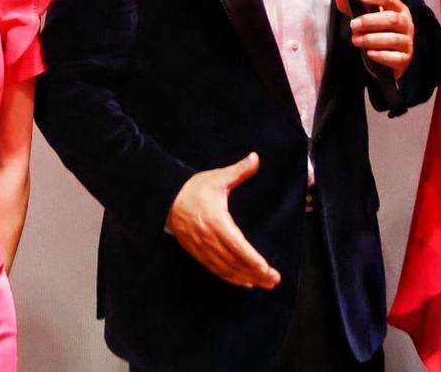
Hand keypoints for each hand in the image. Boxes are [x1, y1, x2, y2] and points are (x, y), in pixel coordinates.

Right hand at [166, 153, 279, 289]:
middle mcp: (209, 239)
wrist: (166, 199)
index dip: (252, 259)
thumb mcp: (217, 177)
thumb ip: (238, 171)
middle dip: (255, 273)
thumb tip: (256, 157)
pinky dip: (231, 278)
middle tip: (274, 281)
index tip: (267, 269)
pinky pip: (216, 270)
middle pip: (234, 262)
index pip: (237, 245)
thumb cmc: (194, 188)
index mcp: (216, 221)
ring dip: (246, 278)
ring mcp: (202, 248)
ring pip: (226, 269)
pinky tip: (245, 283)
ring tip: (265, 284)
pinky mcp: (197, 253)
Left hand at [338, 0, 414, 78]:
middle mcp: (406, 24)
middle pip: (392, 19)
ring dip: (372, 39)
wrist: (391, 58)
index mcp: (398, 10)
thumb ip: (354, 8)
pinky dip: (382, 56)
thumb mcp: (368, 19)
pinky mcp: (405, 58)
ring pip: (393, 39)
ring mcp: (407, 42)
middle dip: (370, 21)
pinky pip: (396, 58)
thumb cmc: (380, 33)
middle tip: (353, 25)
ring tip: (355, 40)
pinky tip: (369, 54)